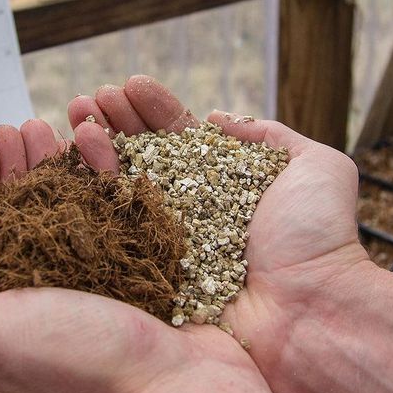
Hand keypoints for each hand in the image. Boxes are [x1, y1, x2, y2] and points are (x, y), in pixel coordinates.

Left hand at [0, 120, 339, 392]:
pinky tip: (94, 144)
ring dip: (56, 168)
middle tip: (18, 127)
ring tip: (52, 126)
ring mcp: (95, 297)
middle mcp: (45, 315)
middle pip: (21, 226)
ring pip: (67, 217)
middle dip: (15, 171)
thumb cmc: (82, 372)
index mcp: (0, 333)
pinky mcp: (139, 281)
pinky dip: (101, 180)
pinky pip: (114, 220)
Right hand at [67, 76, 371, 380]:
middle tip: (89, 97)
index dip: (153, 110)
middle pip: (142, 156)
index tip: (129, 84)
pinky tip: (74, 157)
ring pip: (121, 186)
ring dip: (95, 147)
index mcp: (224, 182)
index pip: (179, 137)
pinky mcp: (148, 272)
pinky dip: (89, 192)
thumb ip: (271, 134)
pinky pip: (112, 228)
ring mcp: (166, 240)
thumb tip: (220, 117)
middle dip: (115, 122)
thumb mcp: (318, 166)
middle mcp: (190, 208)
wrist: (311, 309)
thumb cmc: (319, 237)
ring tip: (76, 114)